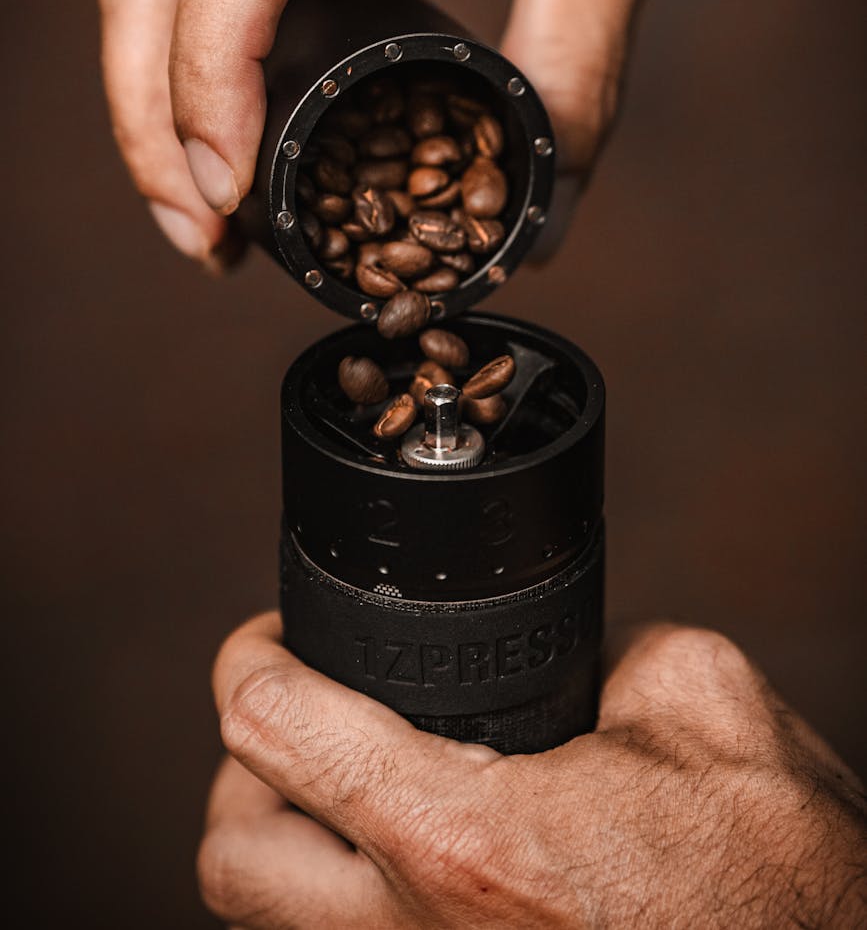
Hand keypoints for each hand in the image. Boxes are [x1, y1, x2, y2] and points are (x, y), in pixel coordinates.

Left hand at [198, 614, 866, 927]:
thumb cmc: (780, 877)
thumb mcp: (698, 700)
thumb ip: (601, 648)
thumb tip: (558, 650)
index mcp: (468, 843)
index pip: (278, 730)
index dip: (254, 654)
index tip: (272, 634)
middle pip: (234, 855)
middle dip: (246, 771)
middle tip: (298, 713)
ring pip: (270, 927)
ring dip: (286, 842)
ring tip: (343, 782)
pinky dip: (346, 897)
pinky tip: (408, 850)